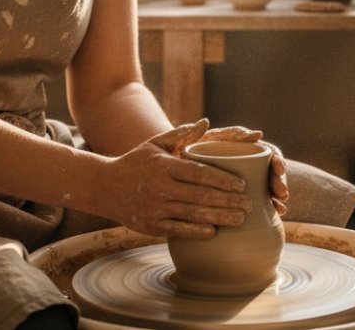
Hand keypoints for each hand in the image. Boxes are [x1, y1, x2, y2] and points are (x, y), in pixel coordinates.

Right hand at [95, 120, 253, 237]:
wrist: (104, 187)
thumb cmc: (136, 162)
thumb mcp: (156, 144)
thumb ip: (182, 134)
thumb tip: (206, 122)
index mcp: (164, 166)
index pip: (199, 173)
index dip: (222, 180)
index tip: (242, 185)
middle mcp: (160, 187)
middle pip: (200, 196)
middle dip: (228, 201)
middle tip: (250, 204)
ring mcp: (155, 208)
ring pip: (193, 215)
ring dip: (219, 218)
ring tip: (241, 219)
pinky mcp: (151, 225)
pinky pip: (178, 230)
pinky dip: (196, 231)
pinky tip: (214, 232)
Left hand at [187, 123, 289, 216]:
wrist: (168, 170)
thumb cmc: (177, 153)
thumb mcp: (183, 143)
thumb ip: (192, 133)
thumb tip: (207, 123)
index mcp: (234, 144)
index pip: (262, 149)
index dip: (274, 157)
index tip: (279, 168)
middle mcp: (242, 159)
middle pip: (269, 167)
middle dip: (278, 180)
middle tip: (282, 192)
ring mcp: (242, 176)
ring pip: (267, 184)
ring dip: (277, 194)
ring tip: (281, 206)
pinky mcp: (239, 192)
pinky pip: (259, 198)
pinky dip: (270, 205)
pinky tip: (277, 213)